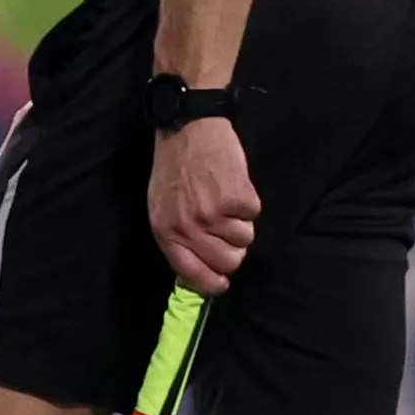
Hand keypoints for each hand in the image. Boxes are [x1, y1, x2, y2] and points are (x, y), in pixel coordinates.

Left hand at [149, 112, 256, 294]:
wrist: (187, 131)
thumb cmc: (173, 170)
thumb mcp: (161, 208)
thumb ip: (177, 240)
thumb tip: (197, 273)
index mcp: (166, 232)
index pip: (193, 275)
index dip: (212, 283)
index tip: (222, 282)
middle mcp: (189, 227)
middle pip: (229, 263)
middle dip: (232, 250)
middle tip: (224, 228)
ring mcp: (214, 214)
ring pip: (245, 240)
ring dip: (240, 224)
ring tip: (223, 200)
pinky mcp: (238, 199)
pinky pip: (254, 216)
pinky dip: (248, 204)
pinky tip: (231, 187)